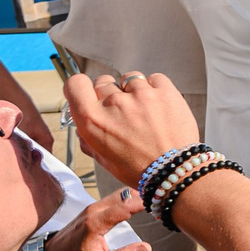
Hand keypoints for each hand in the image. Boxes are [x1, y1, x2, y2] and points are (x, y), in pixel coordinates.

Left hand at [43, 189, 154, 250]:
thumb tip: (147, 248)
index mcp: (95, 223)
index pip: (124, 206)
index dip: (144, 203)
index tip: (162, 202)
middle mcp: (93, 210)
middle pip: (124, 195)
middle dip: (144, 195)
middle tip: (164, 200)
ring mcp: (92, 207)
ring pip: (119, 194)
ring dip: (137, 196)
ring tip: (155, 201)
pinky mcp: (92, 209)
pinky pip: (114, 198)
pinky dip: (128, 198)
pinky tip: (139, 204)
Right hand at [65, 72, 199, 186]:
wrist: (174, 171)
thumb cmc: (138, 169)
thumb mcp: (103, 159)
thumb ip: (88, 138)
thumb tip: (82, 125)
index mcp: (92, 120)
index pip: (75, 84)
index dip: (81, 87)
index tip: (88, 93)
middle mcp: (114, 103)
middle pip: (103, 82)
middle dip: (110, 94)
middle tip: (123, 114)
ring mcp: (140, 95)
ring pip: (129, 78)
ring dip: (134, 92)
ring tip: (145, 113)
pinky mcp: (164, 91)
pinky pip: (154, 78)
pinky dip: (155, 89)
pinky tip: (158, 106)